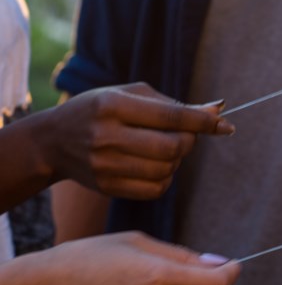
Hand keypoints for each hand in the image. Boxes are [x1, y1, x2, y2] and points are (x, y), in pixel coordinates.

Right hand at [40, 82, 234, 198]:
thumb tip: (218, 110)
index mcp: (113, 105)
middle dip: (190, 141)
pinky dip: (166, 177)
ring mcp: (105, 165)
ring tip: (165, 148)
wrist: (53, 141)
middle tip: (186, 135)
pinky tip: (155, 165)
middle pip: (172, 147)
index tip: (225, 124)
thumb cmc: (101, 110)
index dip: (203, 122)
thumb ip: (174, 104)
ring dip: (178, 160)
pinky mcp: (107, 187)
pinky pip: (156, 188)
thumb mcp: (131, 95)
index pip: (171, 116)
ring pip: (167, 169)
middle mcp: (106, 136)